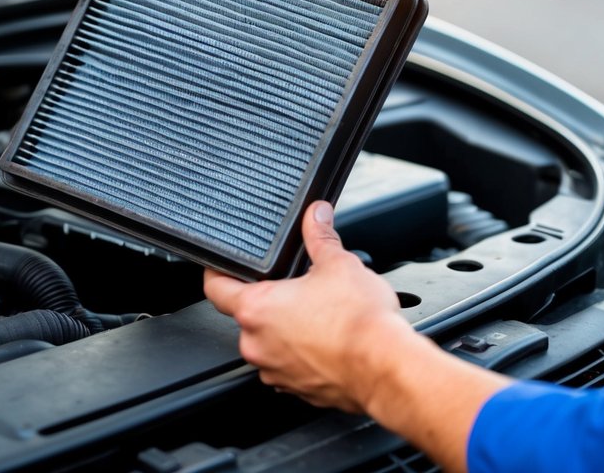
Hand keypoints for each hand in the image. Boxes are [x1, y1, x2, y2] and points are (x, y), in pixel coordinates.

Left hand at [203, 200, 411, 410]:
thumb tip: (315, 214)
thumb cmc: (360, 322)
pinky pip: (291, 366)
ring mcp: (276, 372)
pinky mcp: (298, 390)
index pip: (215, 288)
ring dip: (287, 330)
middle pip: (249, 315)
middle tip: (295, 288)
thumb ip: (320, 235)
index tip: (220, 266)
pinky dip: (304, 354)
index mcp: (256, 309)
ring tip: (320, 316)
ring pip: (271, 343)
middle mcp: (257, 345)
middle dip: (270, 301)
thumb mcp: (338, 263)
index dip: (216, 272)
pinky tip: (329, 341)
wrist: (387, 368)